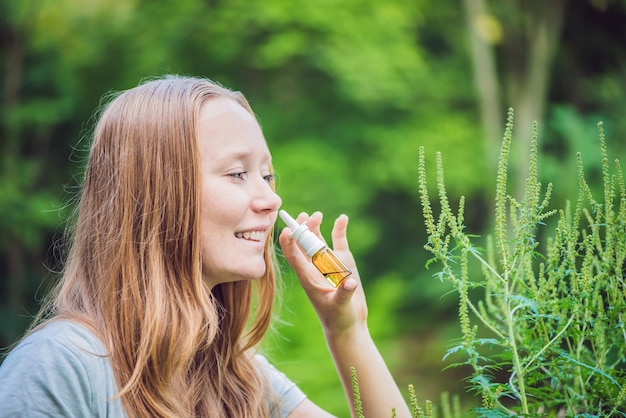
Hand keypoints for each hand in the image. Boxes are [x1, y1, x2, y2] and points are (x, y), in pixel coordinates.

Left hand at [278, 211, 367, 339]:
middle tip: (304, 216)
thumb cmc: (339, 318)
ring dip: (315, 227)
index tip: (287, 230)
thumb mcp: (340, 307)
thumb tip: (349, 282)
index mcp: (308, 278)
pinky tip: (343, 218)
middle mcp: (315, 267)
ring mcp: (328, 263)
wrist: (349, 324)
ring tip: (316, 215)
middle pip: (303, 244)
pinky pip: (339, 242)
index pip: (294, 257)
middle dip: (301, 230)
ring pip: (317, 240)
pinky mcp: (342, 262)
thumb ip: (344, 294)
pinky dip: (339, 230)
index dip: (288, 244)